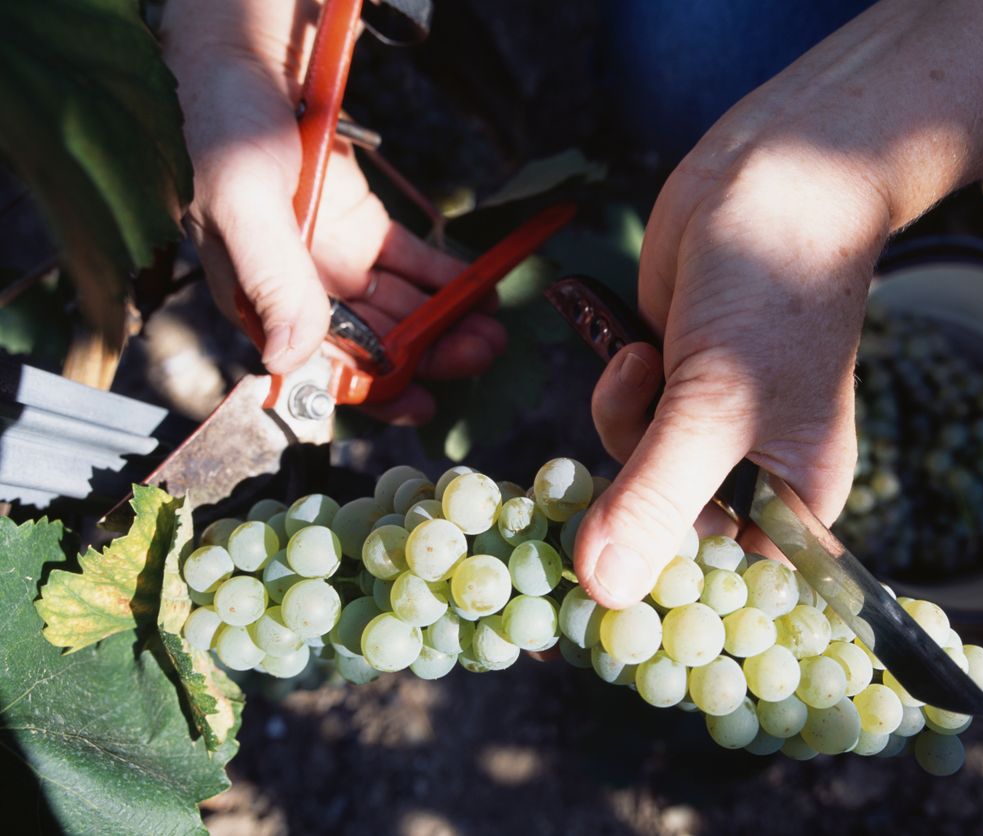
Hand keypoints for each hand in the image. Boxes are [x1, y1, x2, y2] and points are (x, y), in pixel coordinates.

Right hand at [161, 0, 504, 422]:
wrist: (247, 55)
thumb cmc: (227, 124)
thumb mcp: (243, 201)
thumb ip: (269, 279)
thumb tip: (285, 359)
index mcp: (257, 298)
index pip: (317, 364)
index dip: (371, 389)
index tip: (424, 406)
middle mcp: (297, 289)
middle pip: (371, 339)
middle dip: (428, 351)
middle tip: (483, 352)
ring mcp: (331, 257)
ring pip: (397, 305)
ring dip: (444, 319)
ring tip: (494, 328)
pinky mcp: (360, 224)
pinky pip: (409, 261)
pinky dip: (444, 276)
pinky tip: (481, 286)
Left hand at [574, 142, 886, 608]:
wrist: (769, 178)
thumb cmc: (772, 292)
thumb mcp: (713, 404)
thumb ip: (655, 498)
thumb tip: (602, 591)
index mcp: (796, 504)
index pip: (728, 591)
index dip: (667, 599)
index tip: (599, 615)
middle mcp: (751, 479)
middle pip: (666, 540)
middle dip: (630, 502)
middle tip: (604, 477)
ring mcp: (704, 433)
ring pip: (628, 478)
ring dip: (622, 424)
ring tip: (649, 362)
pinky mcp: (666, 390)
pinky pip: (618, 424)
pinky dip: (618, 388)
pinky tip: (636, 345)